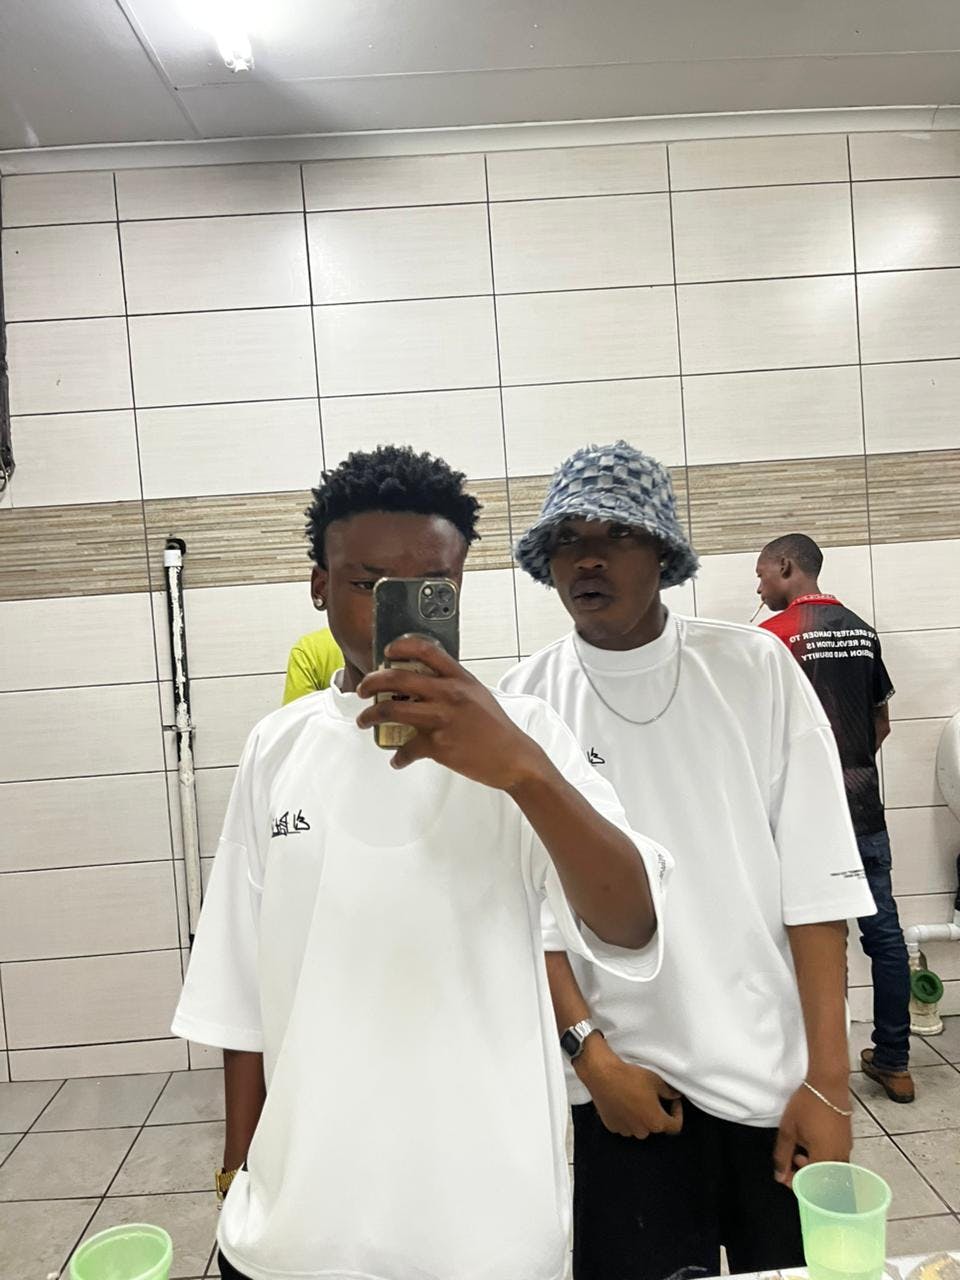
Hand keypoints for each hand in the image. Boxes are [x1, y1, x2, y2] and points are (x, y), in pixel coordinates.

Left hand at [356, 636, 545, 787]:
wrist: (514, 757)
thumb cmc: (496, 728)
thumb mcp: (477, 695)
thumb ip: (452, 687)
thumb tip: (423, 688)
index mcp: (460, 678)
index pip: (427, 650)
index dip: (401, 646)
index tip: (387, 652)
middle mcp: (449, 694)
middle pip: (398, 678)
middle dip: (371, 682)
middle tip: (362, 690)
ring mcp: (442, 719)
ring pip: (392, 710)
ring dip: (371, 716)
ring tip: (365, 721)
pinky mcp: (438, 745)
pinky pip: (407, 749)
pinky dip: (398, 757)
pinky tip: (397, 760)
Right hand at [576, 1036, 682, 1138]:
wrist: (603, 1075)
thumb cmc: (630, 1077)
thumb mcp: (655, 1080)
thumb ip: (669, 1092)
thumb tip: (674, 1095)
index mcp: (656, 1121)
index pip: (675, 1127)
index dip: (677, 1113)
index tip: (673, 1102)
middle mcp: (641, 1130)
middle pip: (655, 1125)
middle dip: (656, 1113)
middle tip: (653, 1097)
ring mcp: (625, 1130)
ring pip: (639, 1126)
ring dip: (640, 1116)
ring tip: (636, 1098)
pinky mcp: (612, 1126)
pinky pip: (624, 1124)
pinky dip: (626, 1116)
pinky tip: (623, 1101)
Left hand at [774, 1083, 851, 1186]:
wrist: (828, 1084)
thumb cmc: (806, 1105)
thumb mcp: (788, 1129)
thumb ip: (782, 1155)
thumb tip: (779, 1176)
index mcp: (824, 1159)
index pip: (811, 1185)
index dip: (796, 1184)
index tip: (785, 1176)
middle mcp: (839, 1159)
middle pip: (823, 1182)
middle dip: (805, 1176)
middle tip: (792, 1161)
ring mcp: (846, 1150)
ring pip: (830, 1172)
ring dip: (814, 1168)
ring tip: (800, 1151)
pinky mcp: (848, 1142)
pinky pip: (836, 1161)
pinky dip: (823, 1160)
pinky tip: (812, 1145)